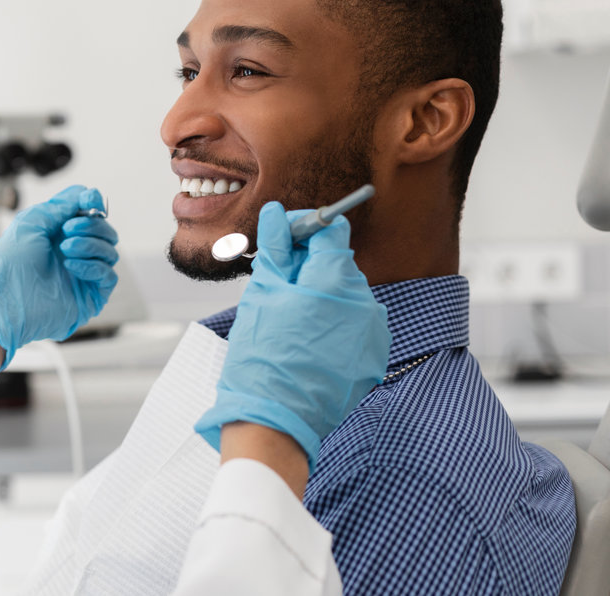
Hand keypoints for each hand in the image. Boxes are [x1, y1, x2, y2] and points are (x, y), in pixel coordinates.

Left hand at [0, 185, 118, 369]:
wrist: (3, 298)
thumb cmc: (11, 260)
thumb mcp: (33, 221)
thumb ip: (62, 205)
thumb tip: (89, 194)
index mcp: (61, 234)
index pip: (91, 215)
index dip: (94, 204)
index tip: (90, 200)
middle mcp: (75, 253)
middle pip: (105, 231)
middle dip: (91, 224)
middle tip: (68, 229)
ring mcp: (84, 275)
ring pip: (110, 251)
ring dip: (90, 244)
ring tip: (65, 248)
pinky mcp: (90, 297)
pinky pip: (108, 276)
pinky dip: (93, 266)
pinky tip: (71, 265)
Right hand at [194, 201, 390, 471]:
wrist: (274, 421)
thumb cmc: (262, 357)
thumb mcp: (262, 294)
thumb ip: (276, 250)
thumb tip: (278, 214)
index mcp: (336, 280)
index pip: (331, 230)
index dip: (305, 229)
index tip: (284, 239)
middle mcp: (365, 302)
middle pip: (338, 264)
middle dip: (309, 267)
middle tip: (277, 284)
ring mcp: (373, 333)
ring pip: (346, 296)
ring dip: (320, 297)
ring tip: (288, 321)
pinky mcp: (373, 358)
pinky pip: (354, 326)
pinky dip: (332, 326)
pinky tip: (306, 343)